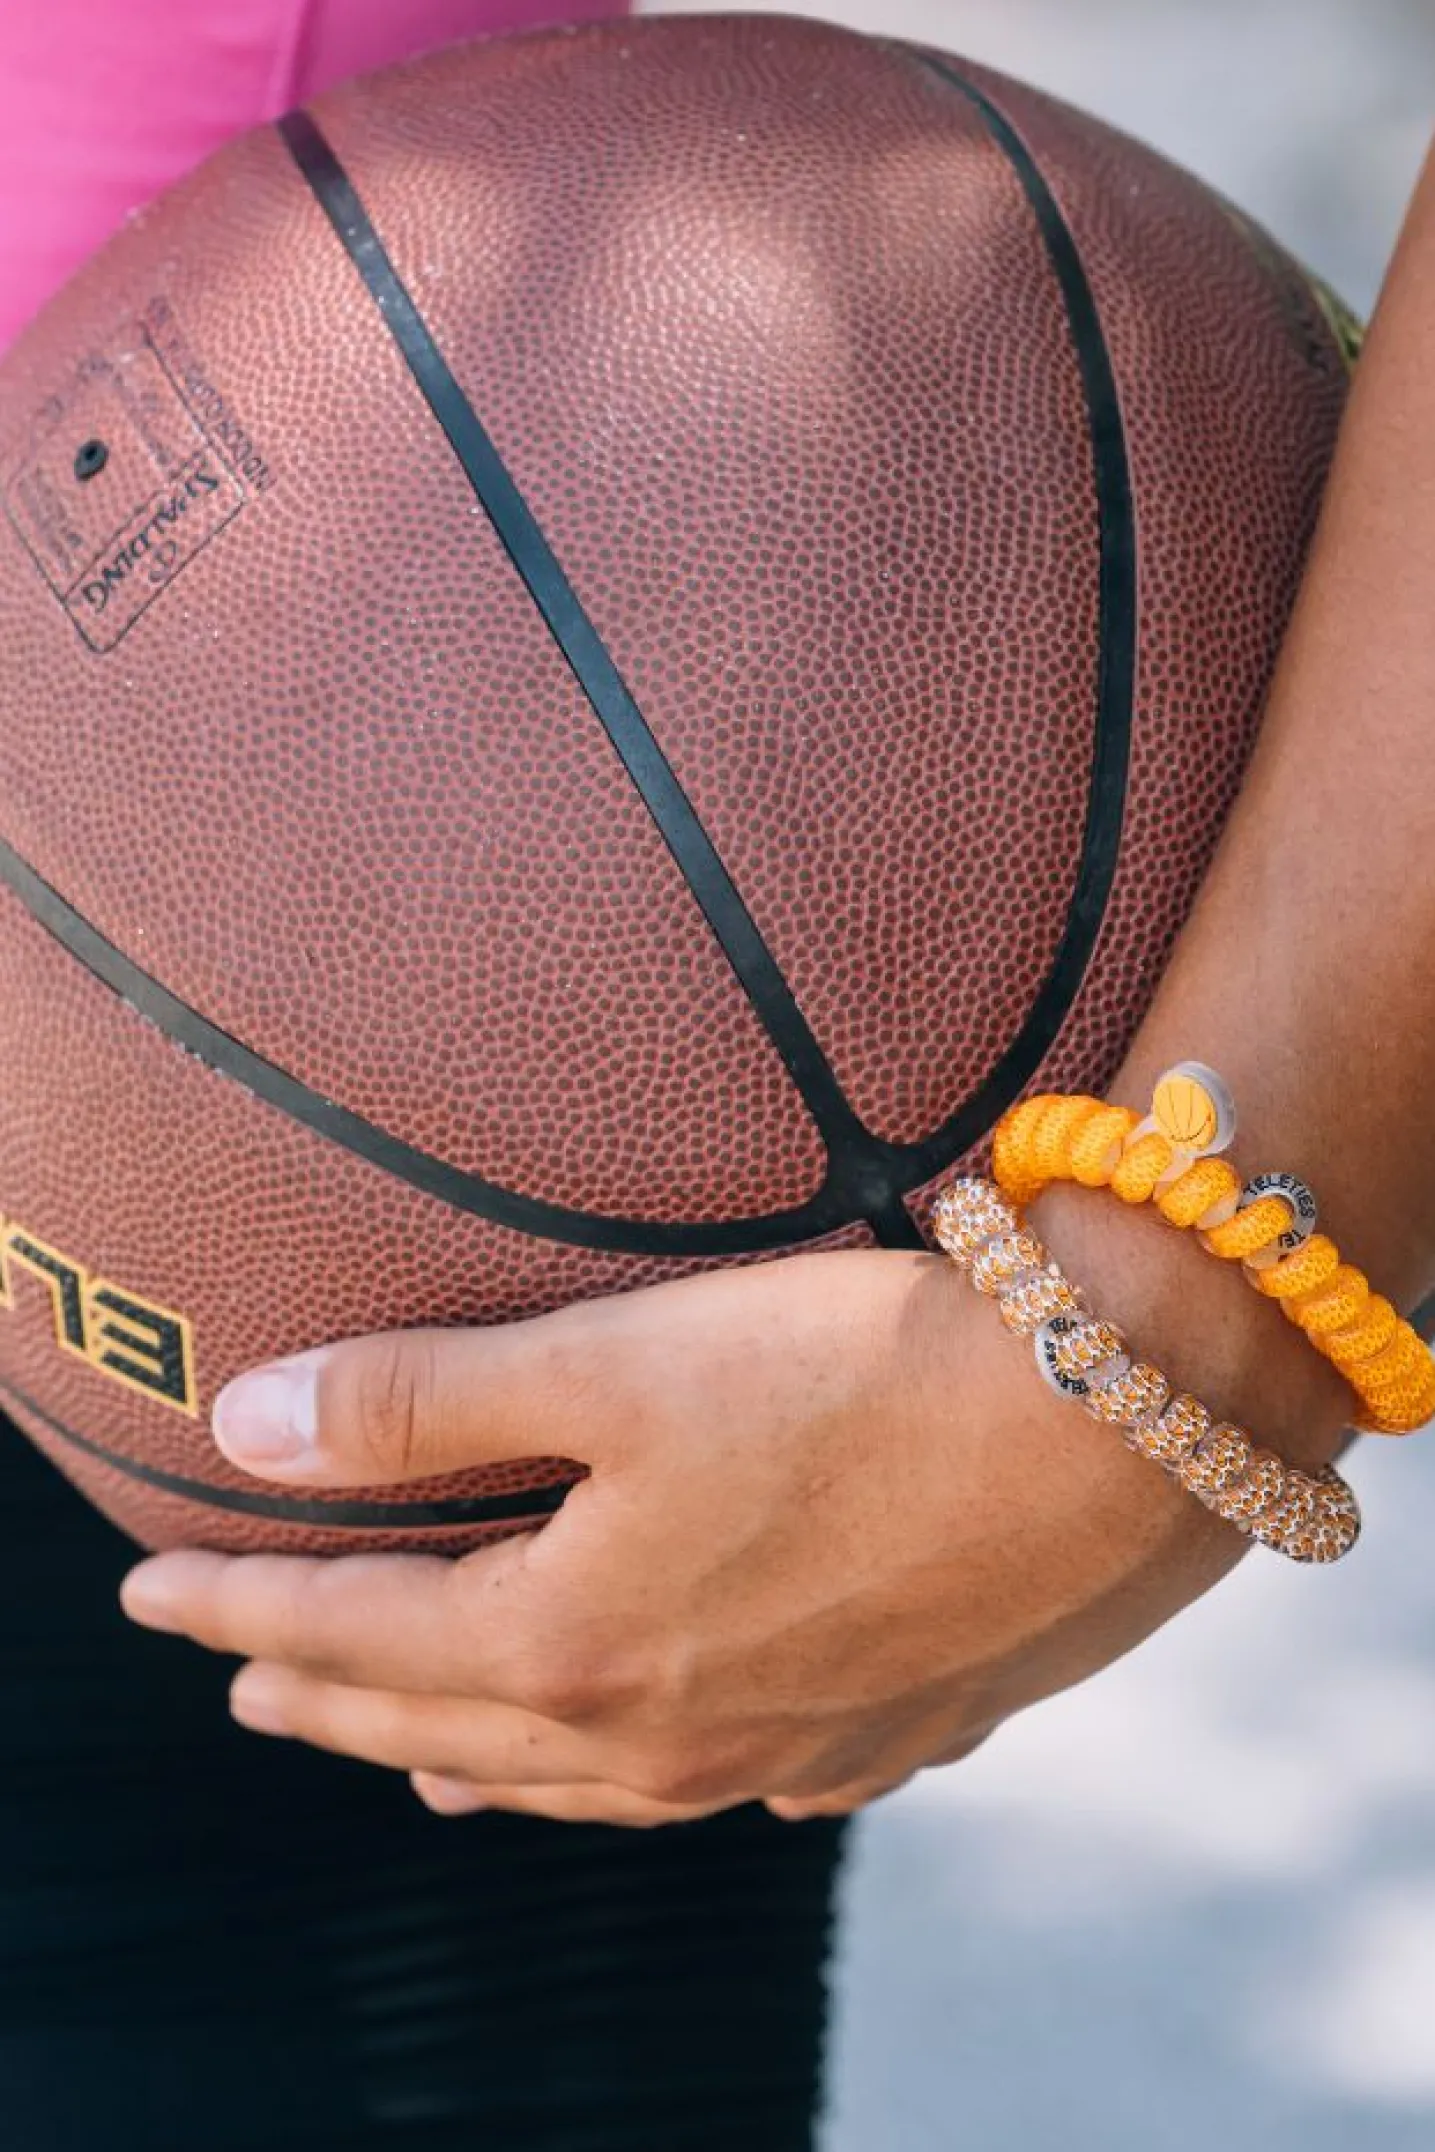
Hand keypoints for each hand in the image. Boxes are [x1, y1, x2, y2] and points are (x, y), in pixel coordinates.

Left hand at [119, 1244, 1250, 1826]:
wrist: (1114, 1432)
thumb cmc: (858, 1374)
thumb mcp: (617, 1364)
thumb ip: (419, 1404)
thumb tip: (242, 1432)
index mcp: (576, 1642)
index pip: (351, 1635)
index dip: (237, 1610)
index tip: (147, 1599)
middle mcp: (666, 1732)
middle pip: (446, 1727)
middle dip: (325, 1698)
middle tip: (246, 1680)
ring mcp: (779, 1754)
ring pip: (574, 1783)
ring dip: (465, 1760)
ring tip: (405, 1754)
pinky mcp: (880, 1737)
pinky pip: (713, 1790)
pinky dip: (630, 1779)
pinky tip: (648, 1763)